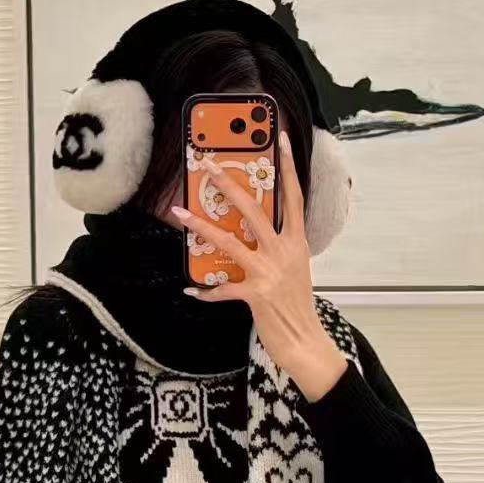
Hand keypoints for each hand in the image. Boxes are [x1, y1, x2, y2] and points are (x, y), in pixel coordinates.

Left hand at [171, 130, 348, 401]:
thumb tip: (255, 234)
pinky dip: (206, 291)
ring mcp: (268, 272)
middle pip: (254, 211)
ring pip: (228, 241)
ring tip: (179, 212)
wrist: (304, 341)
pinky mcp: (254, 294)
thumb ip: (279, 249)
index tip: (283, 140)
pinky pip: (222, 287)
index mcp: (296, 243)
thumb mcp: (294, 270)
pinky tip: (191, 291)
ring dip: (200, 226)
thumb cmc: (296, 306)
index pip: (294, 198)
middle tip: (209, 167)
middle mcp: (283, 252)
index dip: (289, 168)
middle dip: (228, 186)